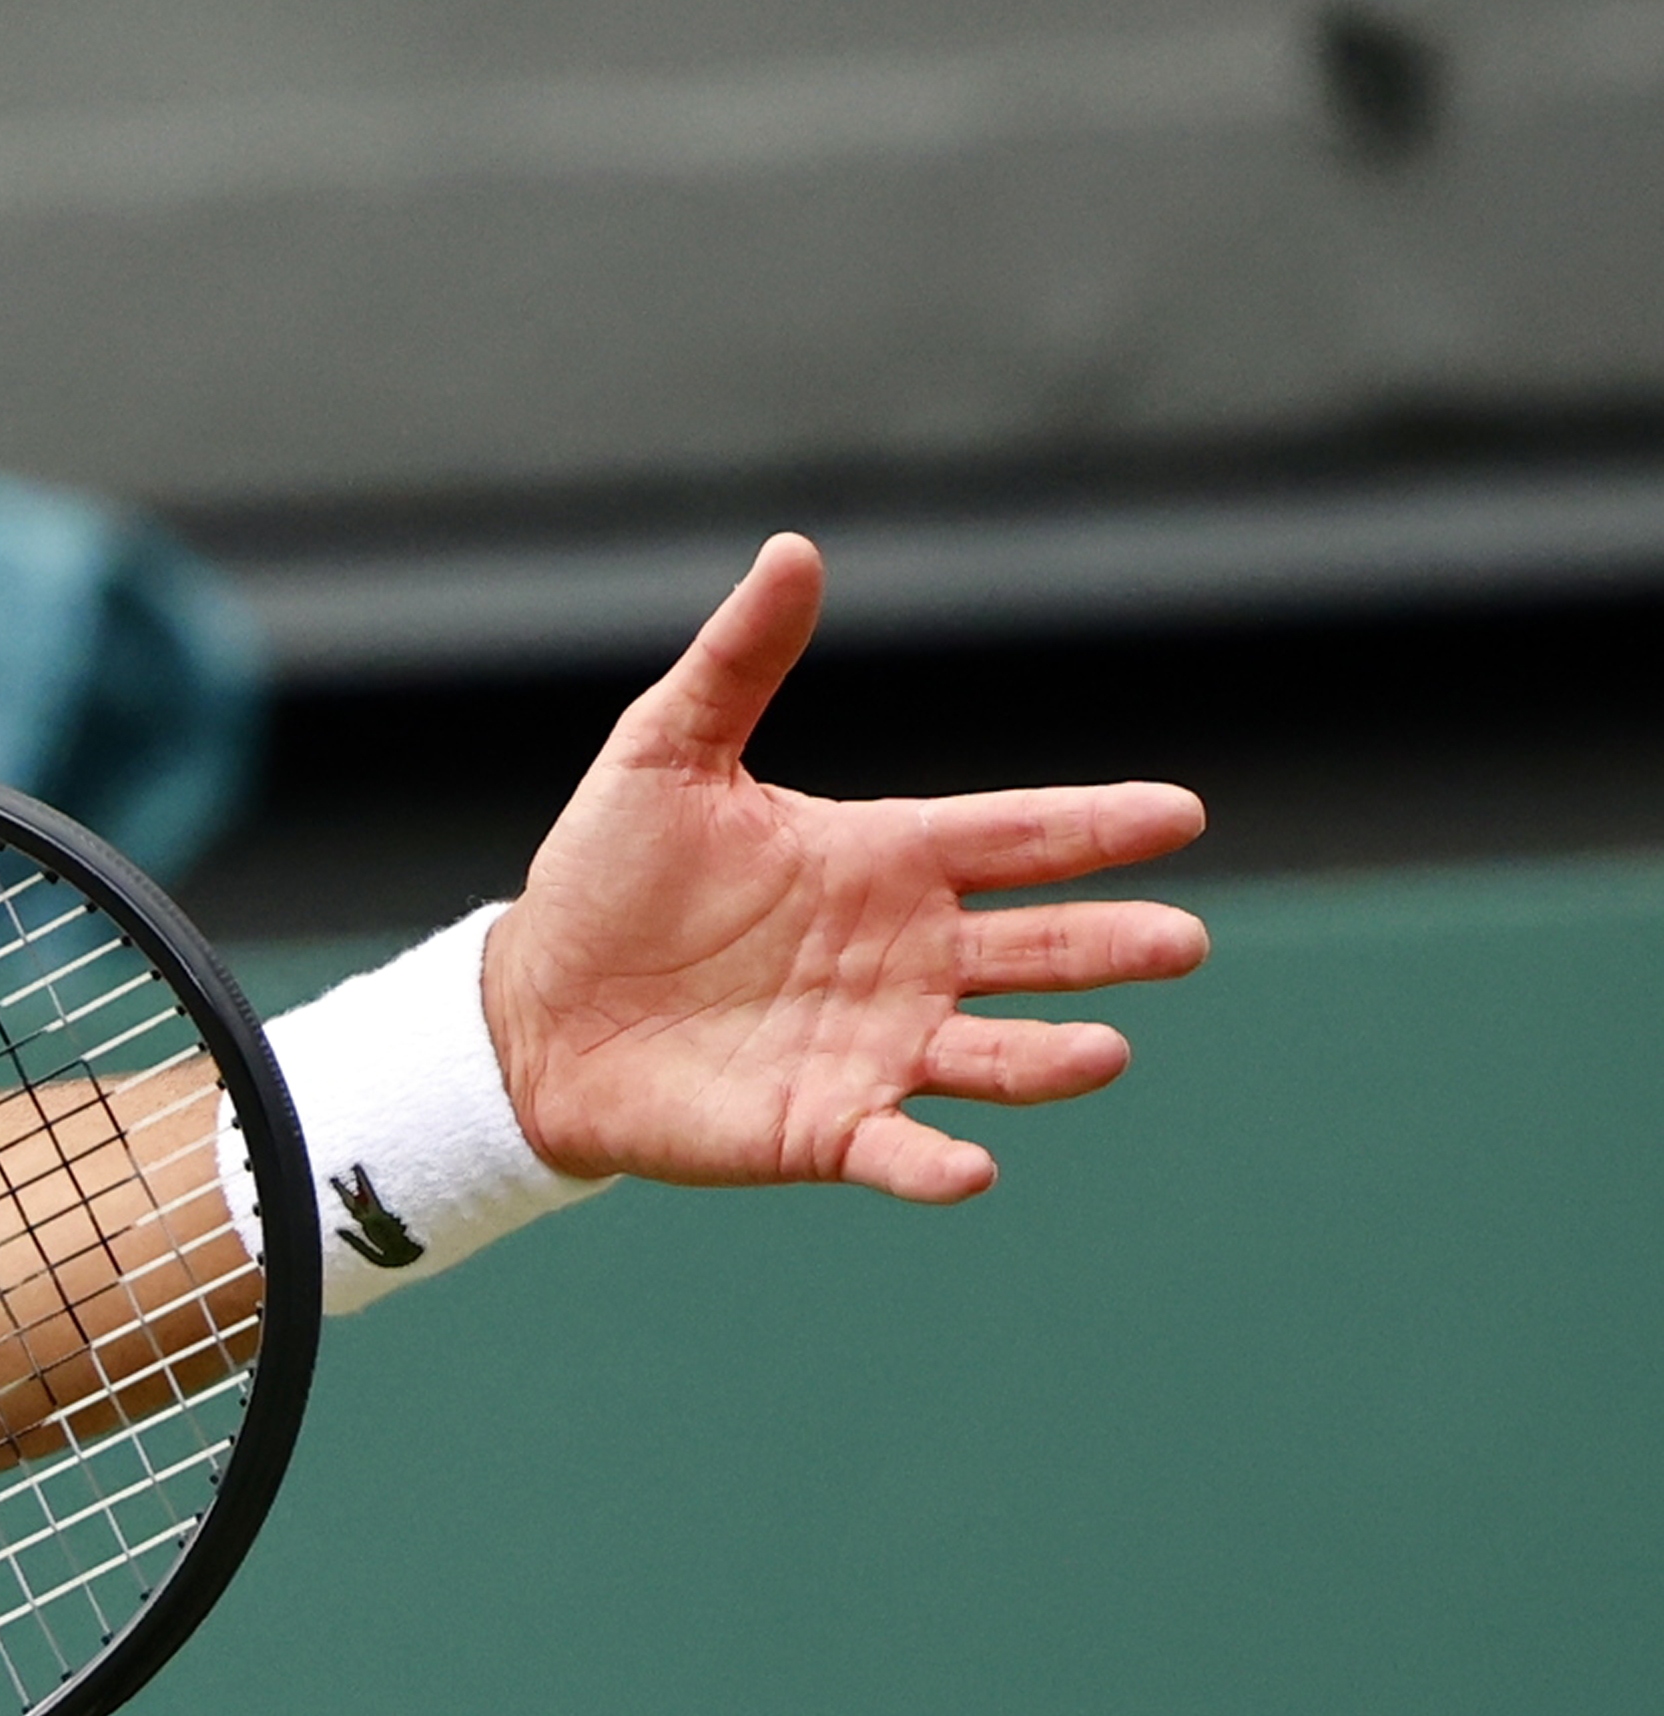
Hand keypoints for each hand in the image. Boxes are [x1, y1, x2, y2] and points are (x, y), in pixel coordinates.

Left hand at [480, 534, 1206, 1201]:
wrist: (534, 1005)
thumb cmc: (608, 876)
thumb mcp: (665, 751)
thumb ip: (739, 661)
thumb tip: (795, 547)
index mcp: (885, 860)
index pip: (1014, 837)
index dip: (1095, 827)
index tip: (1181, 813)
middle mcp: (905, 957)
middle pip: (1037, 949)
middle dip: (1110, 947)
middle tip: (1181, 941)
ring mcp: (875, 1046)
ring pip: (995, 1055)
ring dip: (1052, 1059)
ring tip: (1107, 1050)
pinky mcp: (824, 1127)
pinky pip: (898, 1149)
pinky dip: (936, 1164)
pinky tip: (970, 1168)